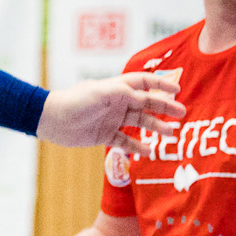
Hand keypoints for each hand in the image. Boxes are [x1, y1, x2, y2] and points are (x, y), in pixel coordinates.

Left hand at [36, 72, 184, 151]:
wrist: (53, 120)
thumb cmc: (75, 102)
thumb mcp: (99, 93)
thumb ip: (121, 93)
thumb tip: (143, 96)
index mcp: (117, 88)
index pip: (144, 83)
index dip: (161, 84)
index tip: (177, 89)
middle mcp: (118, 103)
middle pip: (147, 104)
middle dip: (165, 108)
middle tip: (182, 114)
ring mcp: (113, 119)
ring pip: (139, 123)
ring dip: (155, 128)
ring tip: (170, 134)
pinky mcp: (105, 135)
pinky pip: (125, 141)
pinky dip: (137, 147)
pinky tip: (149, 152)